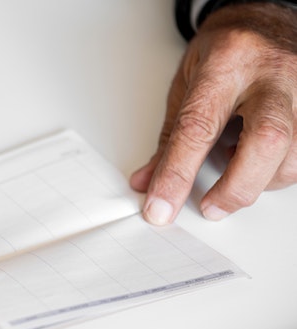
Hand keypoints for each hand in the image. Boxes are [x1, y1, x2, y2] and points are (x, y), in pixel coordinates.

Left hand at [130, 2, 296, 224]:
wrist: (266, 16)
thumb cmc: (226, 48)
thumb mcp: (186, 83)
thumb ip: (170, 137)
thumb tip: (148, 182)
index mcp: (228, 61)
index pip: (198, 126)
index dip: (177, 174)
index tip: (160, 207)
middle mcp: (274, 72)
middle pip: (266, 141)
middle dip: (236, 187)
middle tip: (210, 207)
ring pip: (293, 156)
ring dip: (259, 181)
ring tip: (236, 170)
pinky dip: (278, 171)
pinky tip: (260, 160)